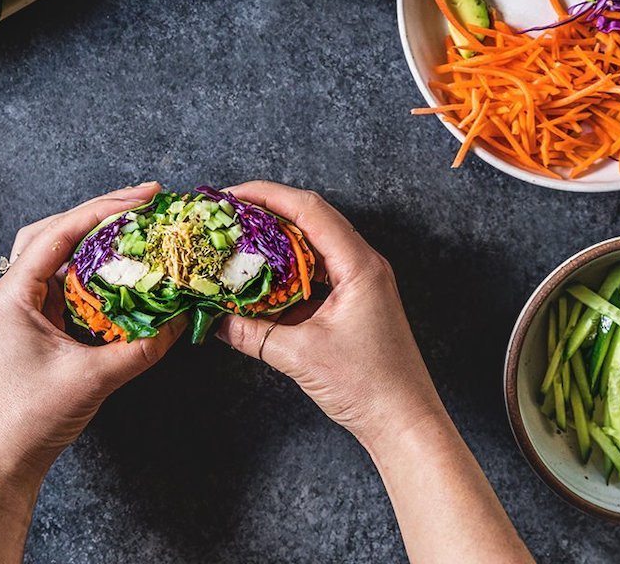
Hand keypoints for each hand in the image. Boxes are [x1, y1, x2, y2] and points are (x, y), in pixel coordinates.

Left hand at [0, 182, 185, 482]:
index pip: (60, 233)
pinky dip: (96, 268)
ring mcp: (25, 306)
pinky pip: (69, 280)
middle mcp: (15, 291)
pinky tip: (123, 267)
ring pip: (61, 253)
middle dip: (100, 211)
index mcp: (13, 294)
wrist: (5, 459)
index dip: (104, 209)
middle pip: (56, 231)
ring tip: (136, 224)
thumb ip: (141, 348)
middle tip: (143, 200)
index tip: (142, 196)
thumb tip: (179, 319)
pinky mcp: (40, 322)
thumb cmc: (30, 419)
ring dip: (97, 236)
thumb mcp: (94, 379)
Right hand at [214, 181, 444, 449]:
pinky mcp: (355, 303)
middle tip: (228, 215)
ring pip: (313, 246)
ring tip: (239, 243)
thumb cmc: (367, 386)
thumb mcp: (300, 356)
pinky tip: (260, 283)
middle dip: (267, 212)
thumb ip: (252, 334)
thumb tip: (214, 320)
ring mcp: (361, 283)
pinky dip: (287, 272)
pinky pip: (317, 274)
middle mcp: (363, 265)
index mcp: (358, 265)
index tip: (231, 196)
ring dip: (276, 242)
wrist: (405, 423)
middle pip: (311, 219)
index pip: (309, 210)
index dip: (267, 195)